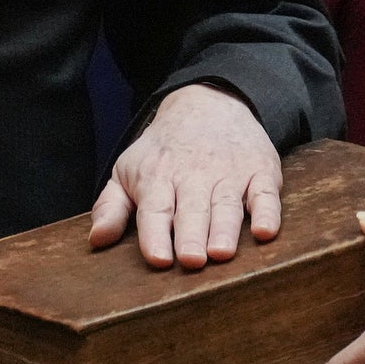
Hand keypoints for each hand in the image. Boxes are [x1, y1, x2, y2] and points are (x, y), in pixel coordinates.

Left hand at [90, 82, 280, 268]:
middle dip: (191, 236)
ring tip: (221, 253)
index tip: (157, 258)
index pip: (154, 210)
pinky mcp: (260, 171)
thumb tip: (96, 240)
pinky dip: (268, 212)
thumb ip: (111, 207)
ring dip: (225, 228)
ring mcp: (229, 173)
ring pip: (226, 204)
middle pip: (192, 210)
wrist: (208, 102)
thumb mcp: (129, 171)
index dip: (155, 235)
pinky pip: (266, 194)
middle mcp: (193, 175)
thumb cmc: (164, 150)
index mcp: (158, 178)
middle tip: (191, 261)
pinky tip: (265, 231)